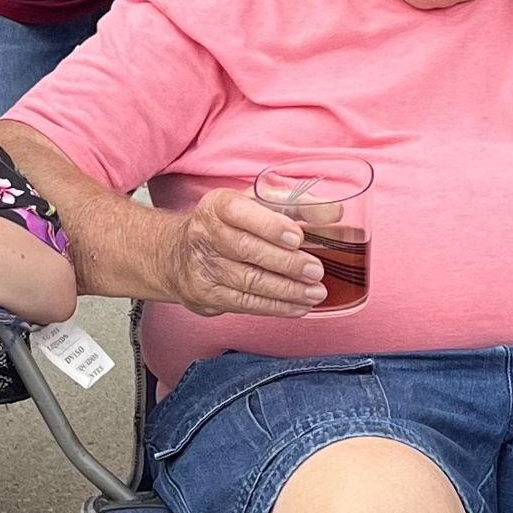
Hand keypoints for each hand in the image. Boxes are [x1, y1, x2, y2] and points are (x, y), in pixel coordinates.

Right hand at [161, 190, 327, 317]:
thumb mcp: (258, 204)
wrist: (179, 254)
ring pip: (248, 281)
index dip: (268, 224)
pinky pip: (245, 304)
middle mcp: (205, 234)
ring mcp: (203, 267)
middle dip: (285, 263)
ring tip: (315, 293)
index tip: (297, 237)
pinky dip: (276, 307)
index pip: (239, 212)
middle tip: (316, 270)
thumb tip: (334, 212)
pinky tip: (298, 306)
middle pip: (246, 249)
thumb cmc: (230, 225)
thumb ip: (298, 204)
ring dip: (286, 290)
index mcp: (218, 206)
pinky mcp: (206, 295)